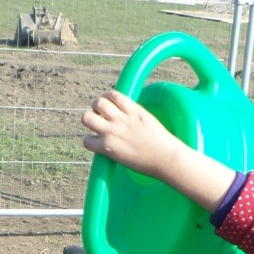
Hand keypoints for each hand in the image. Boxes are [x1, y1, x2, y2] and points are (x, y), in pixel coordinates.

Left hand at [81, 90, 235, 209]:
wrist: (166, 158)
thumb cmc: (162, 144)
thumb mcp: (149, 121)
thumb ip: (136, 116)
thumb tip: (130, 118)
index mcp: (134, 109)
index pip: (112, 94)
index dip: (106, 100)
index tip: (108, 108)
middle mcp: (122, 117)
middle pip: (97, 102)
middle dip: (95, 109)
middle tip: (100, 119)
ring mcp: (114, 132)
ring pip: (87, 117)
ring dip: (89, 122)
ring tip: (96, 130)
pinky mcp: (109, 147)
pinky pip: (87, 140)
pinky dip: (89, 142)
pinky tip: (97, 146)